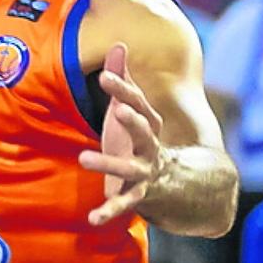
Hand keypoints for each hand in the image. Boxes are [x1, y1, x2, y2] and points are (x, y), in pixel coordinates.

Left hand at [78, 43, 167, 225]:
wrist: (179, 185)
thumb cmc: (142, 140)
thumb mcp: (131, 111)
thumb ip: (124, 82)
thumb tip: (119, 44)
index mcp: (146, 124)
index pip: (136, 103)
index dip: (122, 89)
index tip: (106, 74)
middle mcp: (150, 146)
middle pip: (143, 132)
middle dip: (133, 122)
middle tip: (119, 111)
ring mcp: (145, 172)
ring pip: (128, 169)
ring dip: (107, 164)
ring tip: (82, 158)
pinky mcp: (139, 196)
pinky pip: (123, 204)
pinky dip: (108, 211)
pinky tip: (92, 218)